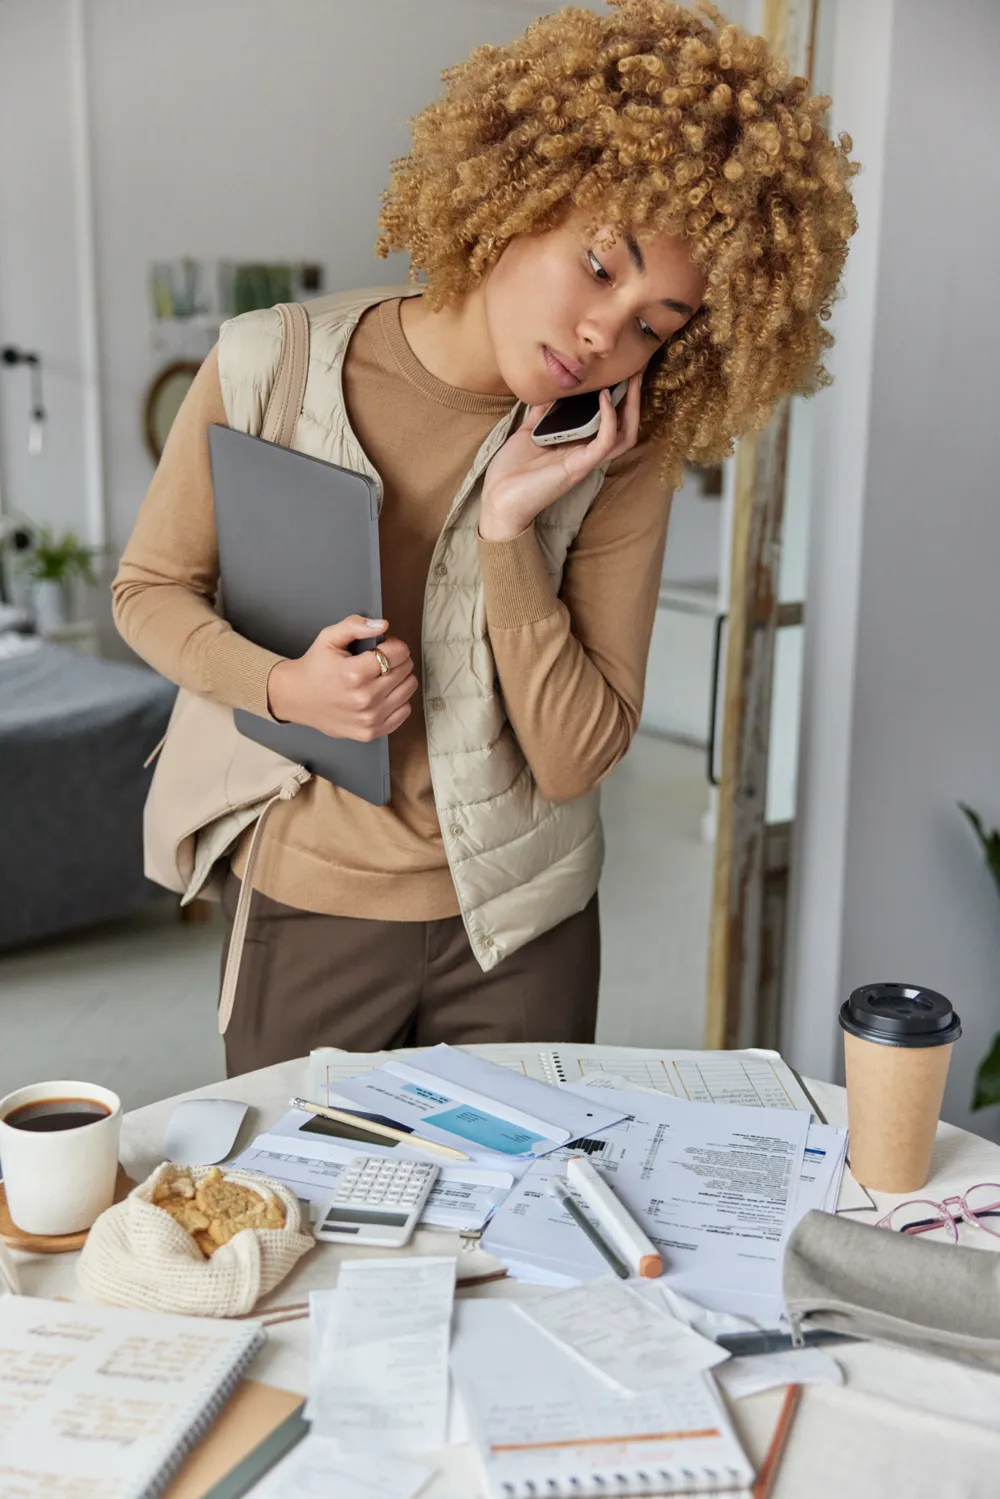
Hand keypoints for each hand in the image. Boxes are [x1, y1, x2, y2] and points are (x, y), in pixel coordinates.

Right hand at [266, 615, 416, 740]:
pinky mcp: (370, 732)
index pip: (398, 653)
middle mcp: (364, 698)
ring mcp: (369, 718)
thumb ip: (355, 626)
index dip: (395, 645)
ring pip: (408, 689)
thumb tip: (383, 625)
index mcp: (354, 673)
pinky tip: (383, 694)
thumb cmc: (315, 666)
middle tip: (381, 661)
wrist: (296, 698)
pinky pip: (404, 711)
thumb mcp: (329, 638)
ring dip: (400, 679)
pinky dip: (399, 700)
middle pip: (405, 670)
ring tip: (382, 676)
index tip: (385, 646)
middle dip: (397, 660)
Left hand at [479, 372, 641, 542]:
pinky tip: (604, 398)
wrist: (498, 499)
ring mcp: (584, 461)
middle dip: (634, 397)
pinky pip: (604, 442)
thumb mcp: (528, 433)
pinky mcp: (578, 468)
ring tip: (631, 379)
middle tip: (637, 369)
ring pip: (624, 435)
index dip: (620, 398)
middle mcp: (586, 454)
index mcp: (577, 446)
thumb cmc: (511, 472)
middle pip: (625, 427)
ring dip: (631, 406)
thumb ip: (541, 414)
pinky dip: (609, 419)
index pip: (611, 422)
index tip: (621, 371)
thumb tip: (548, 390)